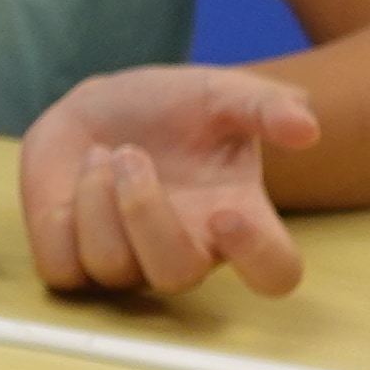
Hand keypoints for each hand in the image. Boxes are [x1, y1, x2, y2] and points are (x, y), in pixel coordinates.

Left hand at [16, 65, 323, 296]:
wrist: (107, 103)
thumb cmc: (176, 107)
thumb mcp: (226, 93)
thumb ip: (268, 107)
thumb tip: (307, 129)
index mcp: (237, 219)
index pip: (274, 273)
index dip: (258, 258)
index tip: (227, 214)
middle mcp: (186, 251)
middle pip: (176, 276)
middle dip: (146, 214)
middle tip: (131, 155)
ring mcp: (128, 262)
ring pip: (111, 267)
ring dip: (98, 203)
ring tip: (102, 154)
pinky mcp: (71, 259)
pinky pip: (62, 268)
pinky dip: (63, 219)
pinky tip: (79, 174)